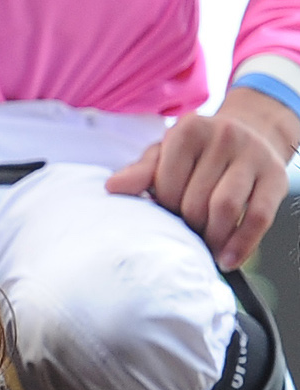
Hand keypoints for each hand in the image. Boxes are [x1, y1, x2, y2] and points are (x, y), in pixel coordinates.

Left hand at [106, 88, 299, 269]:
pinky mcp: (276, 177)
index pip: (167, 181)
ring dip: (212, 236)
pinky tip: (227, 259)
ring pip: (225, 208)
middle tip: (185, 232)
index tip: (164, 214)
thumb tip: (112, 188)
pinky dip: (242, 244)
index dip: (163, 205)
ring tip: (205, 246)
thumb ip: (142, 171)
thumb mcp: (166, 152)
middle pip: (195, 198)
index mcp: (189, 130)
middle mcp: (224, 137)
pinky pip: (259, 218)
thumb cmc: (199, 150)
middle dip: (187, 223)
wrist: (252, 131)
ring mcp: (253, 156)